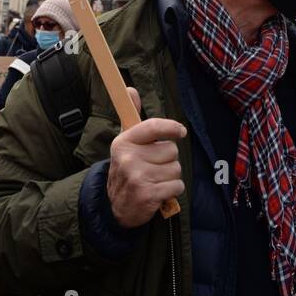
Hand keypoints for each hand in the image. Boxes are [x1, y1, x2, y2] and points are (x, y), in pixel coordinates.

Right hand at [107, 88, 185, 228]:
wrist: (114, 206)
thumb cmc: (126, 170)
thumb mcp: (125, 143)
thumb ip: (130, 115)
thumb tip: (131, 89)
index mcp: (124, 142)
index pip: (154, 127)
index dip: (172, 127)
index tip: (180, 132)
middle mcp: (129, 158)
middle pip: (171, 150)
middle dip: (168, 160)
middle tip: (153, 167)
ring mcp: (137, 177)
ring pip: (176, 169)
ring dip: (170, 176)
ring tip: (154, 180)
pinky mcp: (148, 195)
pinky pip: (177, 186)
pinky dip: (172, 190)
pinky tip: (158, 192)